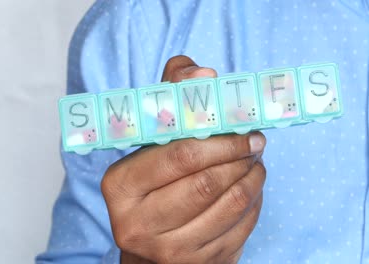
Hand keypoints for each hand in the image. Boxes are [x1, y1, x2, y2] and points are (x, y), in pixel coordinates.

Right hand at [101, 55, 266, 263]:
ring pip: (227, 206)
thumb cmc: (150, 180)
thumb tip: (204, 73)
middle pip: (205, 183)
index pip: (179, 156)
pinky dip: (253, 203)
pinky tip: (250, 188)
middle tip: (255, 142)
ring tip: (255, 162)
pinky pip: (238, 229)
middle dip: (239, 158)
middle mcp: (137, 224)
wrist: (146, 239)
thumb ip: (171, 93)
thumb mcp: (149, 137)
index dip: (220, 140)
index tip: (244, 129)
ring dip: (252, 178)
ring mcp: (168, 251)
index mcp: (120, 185)